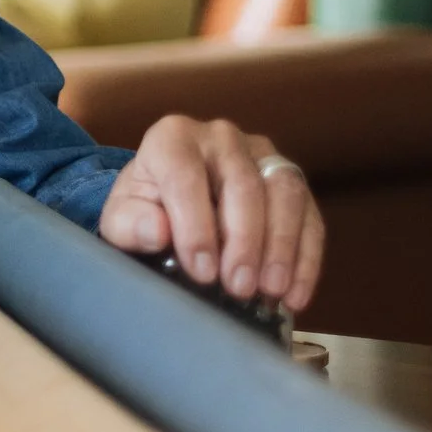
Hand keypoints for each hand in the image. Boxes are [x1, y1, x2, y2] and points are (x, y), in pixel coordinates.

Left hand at [97, 116, 323, 310]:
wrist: (169, 196)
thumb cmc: (145, 207)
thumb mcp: (121, 217)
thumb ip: (130, 223)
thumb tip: (156, 231)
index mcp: (172, 137)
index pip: (186, 177)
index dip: (195, 226)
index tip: (202, 272)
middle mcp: (221, 137)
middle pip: (243, 185)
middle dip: (244, 241)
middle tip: (239, 287)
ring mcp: (262, 154)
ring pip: (285, 192)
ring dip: (282, 246)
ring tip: (271, 290)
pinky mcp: (291, 178)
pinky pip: (309, 214)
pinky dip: (306, 257)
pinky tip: (295, 295)